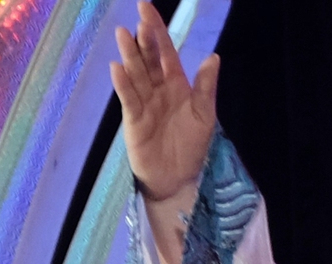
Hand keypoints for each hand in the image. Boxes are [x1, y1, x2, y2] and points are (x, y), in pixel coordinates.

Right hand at [111, 2, 219, 201]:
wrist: (178, 178)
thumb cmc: (192, 147)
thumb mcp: (205, 115)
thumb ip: (206, 87)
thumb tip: (213, 57)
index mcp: (176, 84)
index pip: (165, 52)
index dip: (157, 31)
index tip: (146, 9)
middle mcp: (157, 90)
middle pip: (148, 59)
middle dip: (144, 40)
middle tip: (139, 19)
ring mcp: (144, 103)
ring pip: (137, 75)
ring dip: (131, 56)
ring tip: (124, 35)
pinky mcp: (134, 120)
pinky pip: (128, 99)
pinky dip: (124, 84)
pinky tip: (118, 68)